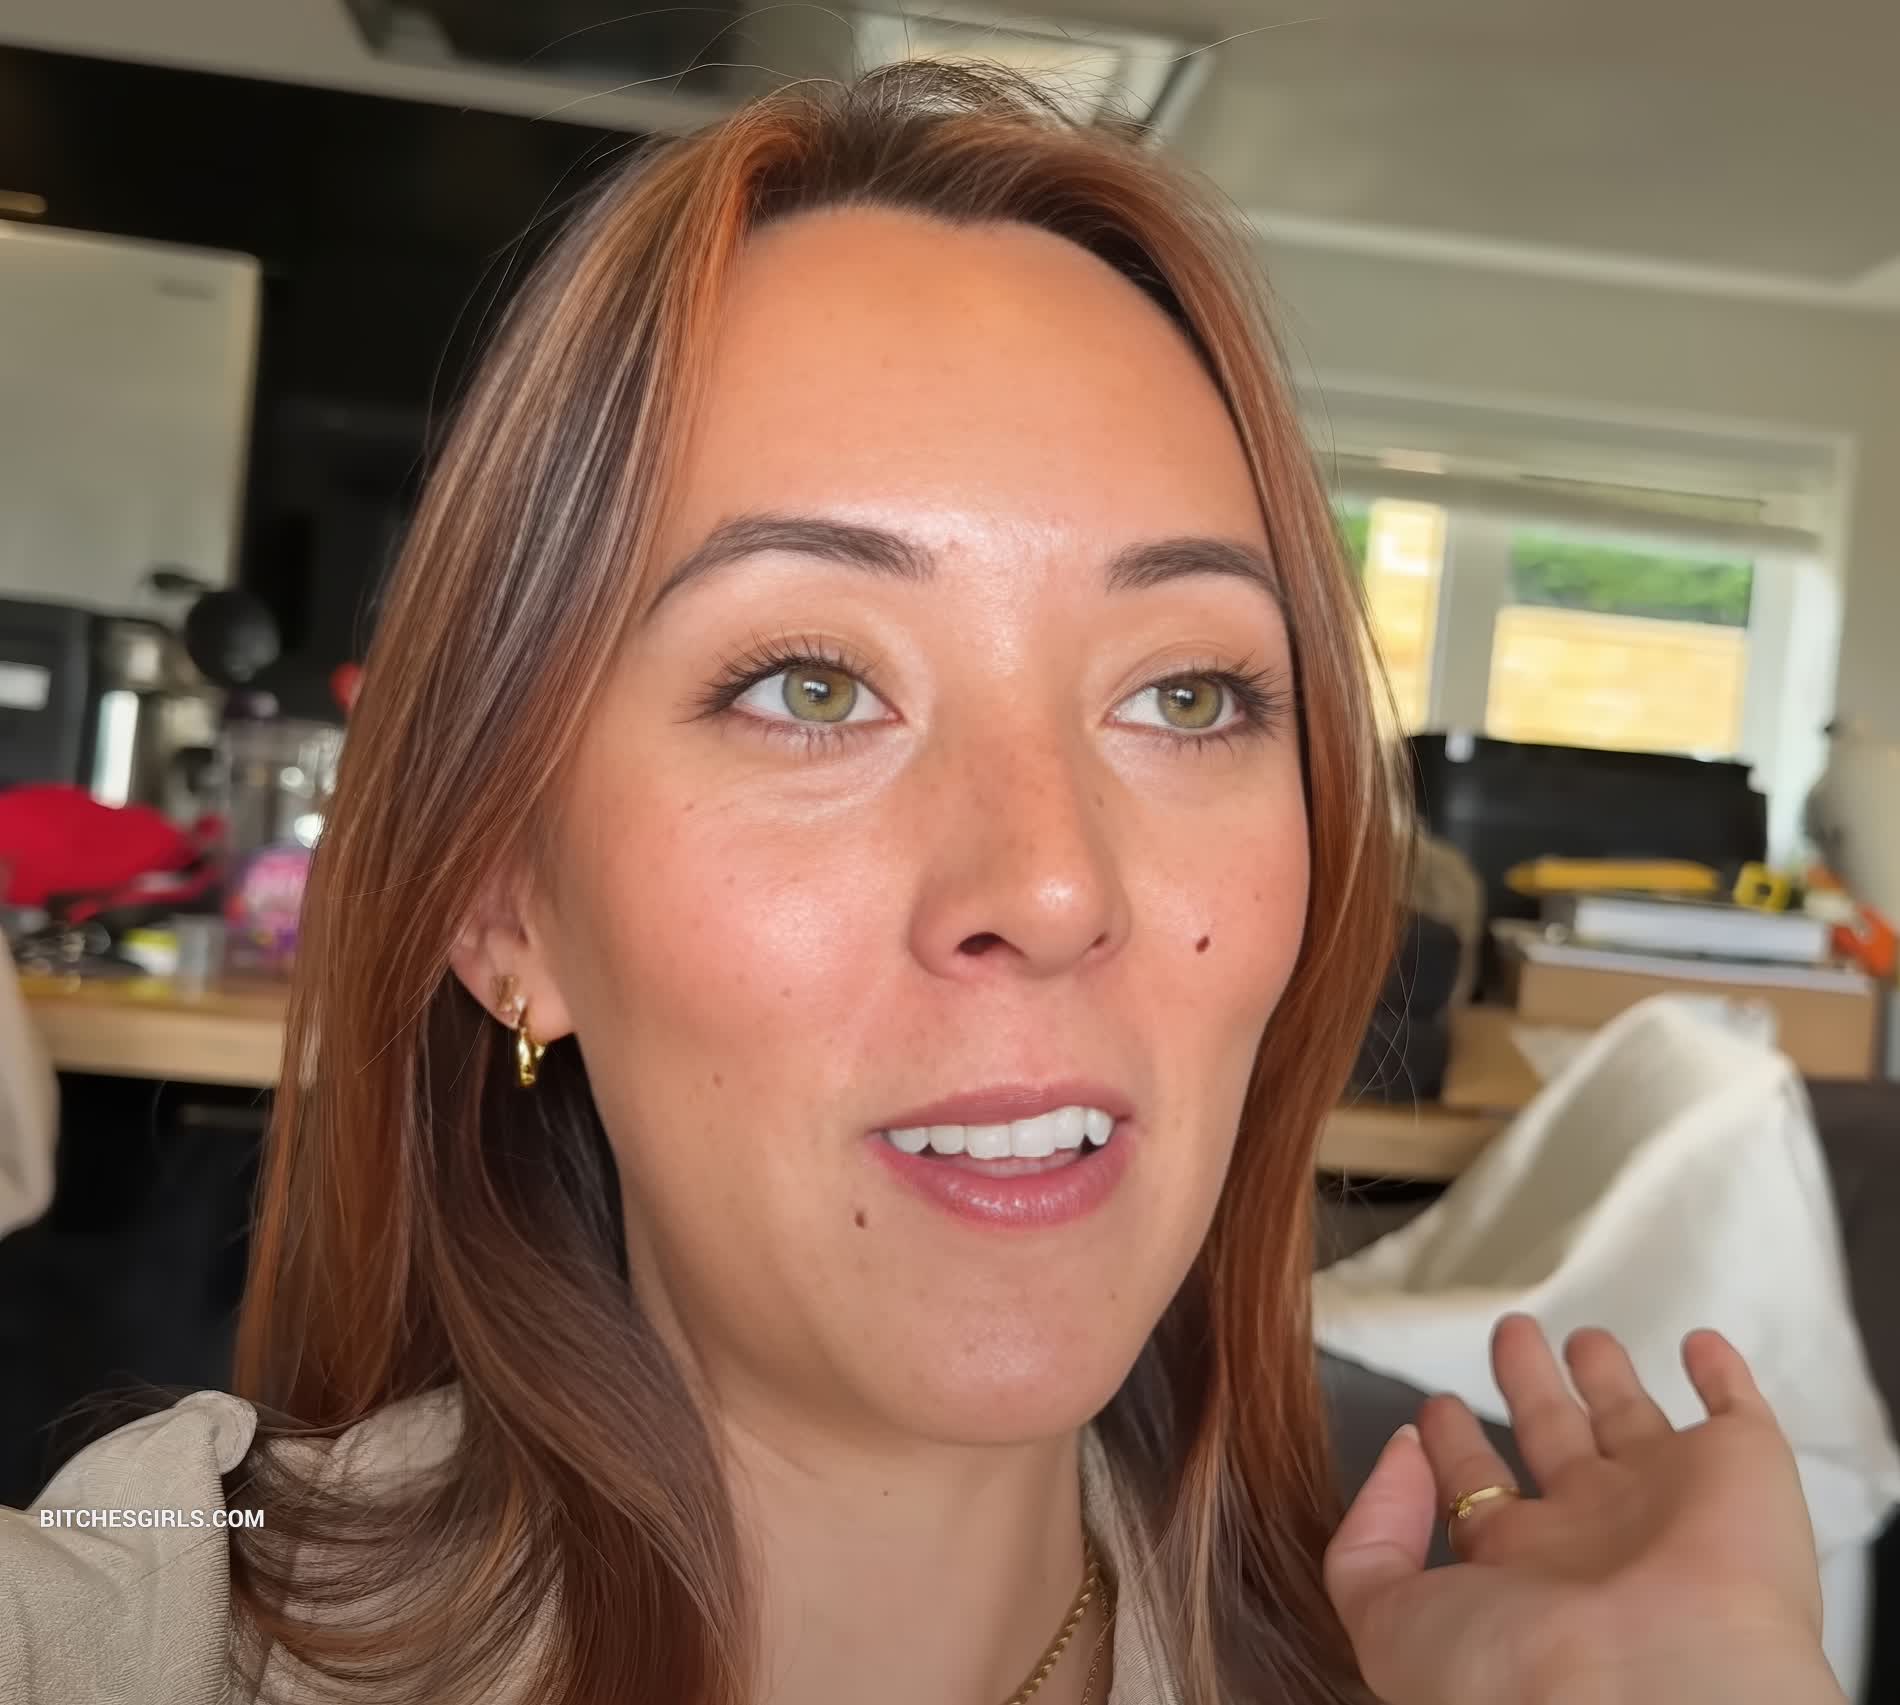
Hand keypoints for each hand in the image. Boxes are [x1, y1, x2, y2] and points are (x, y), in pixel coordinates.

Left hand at [1323, 1315, 1843, 1704]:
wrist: (1656, 1692)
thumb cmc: (1518, 1673)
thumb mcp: (1388, 1617)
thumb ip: (1370, 1539)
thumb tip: (1403, 1453)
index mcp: (1518, 1570)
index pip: (1478, 1494)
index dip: (1453, 1448)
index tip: (1435, 1411)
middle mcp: (1594, 1539)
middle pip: (1553, 1442)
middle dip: (1529, 1386)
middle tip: (1510, 1335)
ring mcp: (1669, 1506)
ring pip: (1631, 1422)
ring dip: (1607, 1376)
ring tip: (1582, 1338)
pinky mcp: (1744, 1475)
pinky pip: (1737, 1413)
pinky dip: (1724, 1375)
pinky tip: (1702, 1347)